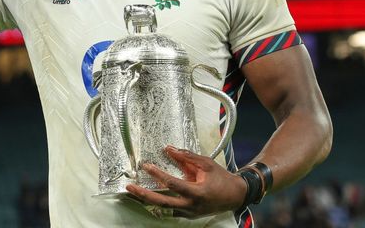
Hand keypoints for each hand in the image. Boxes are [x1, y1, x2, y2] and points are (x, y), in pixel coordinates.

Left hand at [125, 145, 246, 218]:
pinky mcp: (187, 215)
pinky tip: (147, 197)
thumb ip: (186, 156)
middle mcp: (190, 206)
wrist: (235, 196)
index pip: (172, 183)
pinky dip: (157, 203)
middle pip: (162, 202)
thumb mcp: (206, 164)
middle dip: (143, 195)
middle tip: (129, 188)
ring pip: (163, 209)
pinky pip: (169, 210)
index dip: (158, 174)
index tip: (146, 166)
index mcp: (197, 192)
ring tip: (133, 192)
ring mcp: (188, 213)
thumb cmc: (221, 179)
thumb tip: (169, 149)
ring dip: (147, 201)